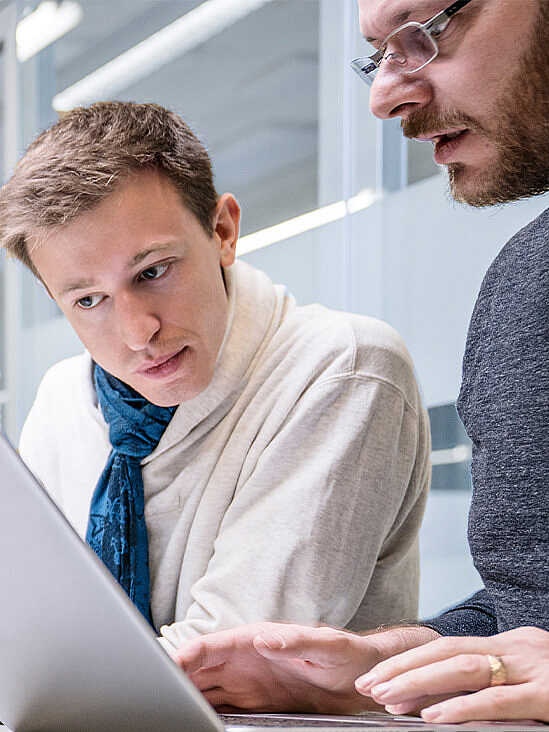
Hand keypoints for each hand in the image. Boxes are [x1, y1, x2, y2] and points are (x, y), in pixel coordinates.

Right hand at [174, 621, 438, 712]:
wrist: (359, 677)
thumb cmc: (345, 655)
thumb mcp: (326, 647)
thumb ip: (296, 641)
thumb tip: (265, 637)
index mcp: (256, 639)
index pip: (213, 645)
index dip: (187, 654)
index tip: (166, 666)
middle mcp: (245, 659)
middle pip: (200, 667)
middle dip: (174, 677)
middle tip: (150, 694)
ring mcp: (247, 681)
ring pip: (204, 688)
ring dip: (184, 696)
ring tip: (162, 709)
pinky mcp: (253, 702)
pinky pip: (219, 706)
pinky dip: (202, 712)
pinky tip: (192, 720)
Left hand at [355, 626, 548, 722]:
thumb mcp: (532, 683)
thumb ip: (496, 687)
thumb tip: (445, 704)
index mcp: (513, 645)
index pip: (451, 647)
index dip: (412, 660)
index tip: (380, 675)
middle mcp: (521, 649)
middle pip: (450, 651)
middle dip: (405, 668)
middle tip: (369, 685)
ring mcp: (537, 670)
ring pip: (467, 668)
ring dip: (421, 683)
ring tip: (387, 698)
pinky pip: (499, 701)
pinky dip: (461, 708)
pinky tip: (432, 718)